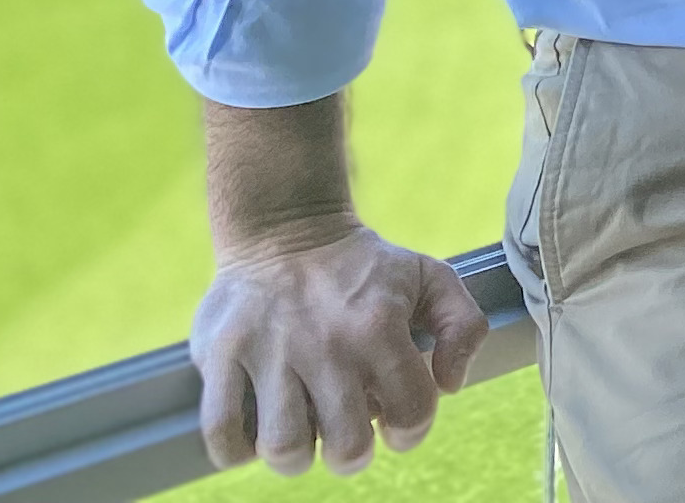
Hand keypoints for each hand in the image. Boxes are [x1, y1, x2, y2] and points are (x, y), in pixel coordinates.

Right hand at [190, 222, 486, 473]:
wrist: (285, 228)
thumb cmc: (363, 267)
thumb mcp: (430, 276)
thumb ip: (464, 327)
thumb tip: (449, 385)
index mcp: (380, 325)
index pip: (412, 412)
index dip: (411, 430)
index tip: (395, 421)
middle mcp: (326, 342)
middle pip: (347, 446)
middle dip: (353, 453)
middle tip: (346, 433)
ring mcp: (269, 350)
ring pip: (284, 447)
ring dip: (297, 456)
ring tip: (302, 432)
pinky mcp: (220, 354)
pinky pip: (221, 431)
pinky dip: (237, 450)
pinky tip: (256, 433)